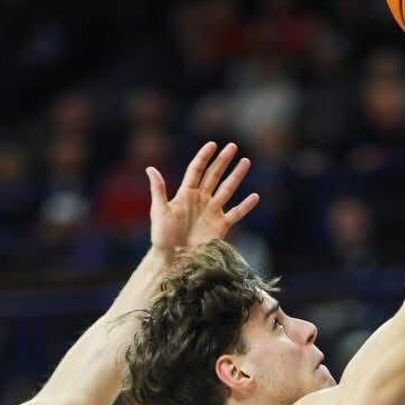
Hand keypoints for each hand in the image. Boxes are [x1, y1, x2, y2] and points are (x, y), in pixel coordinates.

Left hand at [148, 141, 258, 255]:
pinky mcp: (220, 226)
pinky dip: (245, 206)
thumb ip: (158, 189)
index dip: (204, 157)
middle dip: (223, 161)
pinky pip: (236, 214)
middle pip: (214, 175)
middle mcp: (201, 200)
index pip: (196, 170)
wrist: (173, 259)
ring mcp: (212, 212)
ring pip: (227, 189)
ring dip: (236, 176)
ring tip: (246, 162)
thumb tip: (150, 168)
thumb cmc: (162, 237)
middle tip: (233, 146)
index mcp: (186, 194)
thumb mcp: (159, 211)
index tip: (212, 145)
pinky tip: (255, 196)